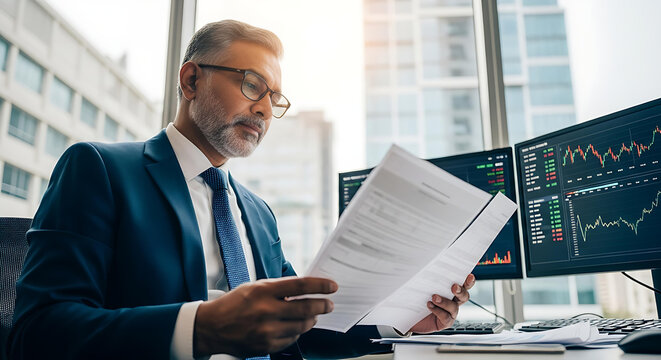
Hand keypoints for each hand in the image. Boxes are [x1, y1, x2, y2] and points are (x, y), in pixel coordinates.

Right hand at [193, 276, 336, 356]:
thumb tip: (306, 290)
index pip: (300, 286)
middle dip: (322, 306)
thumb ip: (279, 289)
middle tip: (329, 304)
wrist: (212, 327)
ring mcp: (267, 331)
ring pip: (302, 326)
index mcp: (263, 291)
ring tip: (313, 315)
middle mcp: (266, 311)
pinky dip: (297, 332)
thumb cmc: (235, 303)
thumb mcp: (255, 287)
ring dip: (311, 319)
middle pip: (306, 308)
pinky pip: (292, 339)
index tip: (332, 286)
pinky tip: (294, 326)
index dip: (320, 286)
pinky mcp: (267, 346)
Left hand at [407, 273, 474, 333]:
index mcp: (451, 290)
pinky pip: (446, 317)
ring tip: (434, 297)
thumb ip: (428, 279)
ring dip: (445, 301)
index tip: (469, 275)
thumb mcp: (422, 286)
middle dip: (461, 290)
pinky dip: (438, 311)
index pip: (463, 284)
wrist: (409, 317)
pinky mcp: (445, 322)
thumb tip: (425, 265)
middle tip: (454, 286)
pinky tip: (429, 305)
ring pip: (454, 307)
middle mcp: (453, 301)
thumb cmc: (417, 299)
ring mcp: (450, 313)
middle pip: (464, 295)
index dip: (469, 280)